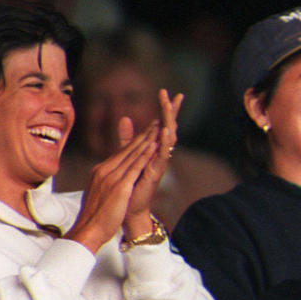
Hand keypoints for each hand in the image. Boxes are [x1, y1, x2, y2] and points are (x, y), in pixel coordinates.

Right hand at [63, 124, 160, 252]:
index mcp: (100, 171)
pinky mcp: (120, 187)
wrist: (88, 230)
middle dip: (143, 135)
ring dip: (147, 140)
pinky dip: (145, 155)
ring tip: (158, 127)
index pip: (121, 153)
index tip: (145, 130)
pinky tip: (154, 146)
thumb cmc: (94, 216)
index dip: (134, 141)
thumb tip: (108, 178)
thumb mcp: (99, 193)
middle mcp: (105, 170)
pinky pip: (135, 167)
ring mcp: (112, 178)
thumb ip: (105, 181)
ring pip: (132, 154)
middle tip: (156, 122)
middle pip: (127, 149)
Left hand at [123, 89, 183, 235]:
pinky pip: (163, 153)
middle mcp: (159, 153)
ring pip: (168, 137)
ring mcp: (159, 161)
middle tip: (176, 94)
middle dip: (171, 110)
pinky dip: (165, 141)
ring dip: (169, 121)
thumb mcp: (128, 154)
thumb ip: (127, 137)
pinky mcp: (156, 171)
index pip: (161, 123)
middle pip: (169, 126)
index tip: (166, 91)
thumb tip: (125, 117)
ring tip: (169, 106)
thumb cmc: (130, 183)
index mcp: (153, 147)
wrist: (129, 208)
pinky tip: (166, 130)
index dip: (165, 108)